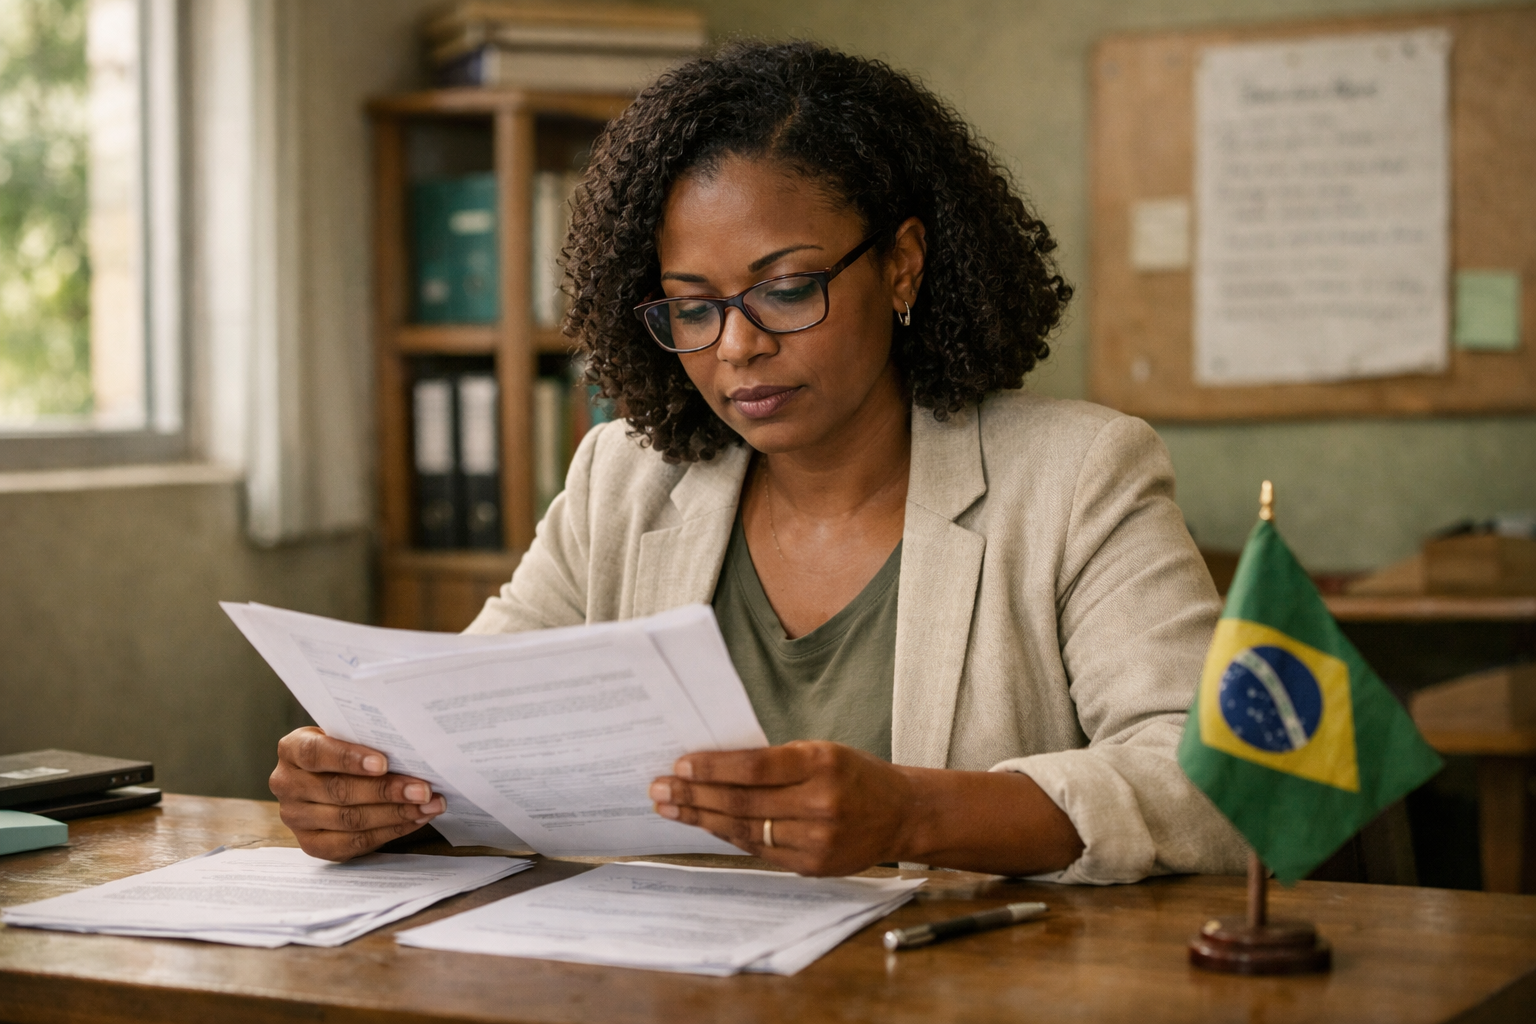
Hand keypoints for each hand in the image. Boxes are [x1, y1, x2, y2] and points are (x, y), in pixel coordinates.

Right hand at [269, 727, 444, 860]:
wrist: (325, 775)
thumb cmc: (344, 749)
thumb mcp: (345, 736)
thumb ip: (365, 740)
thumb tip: (410, 750)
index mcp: (292, 749)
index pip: (316, 753)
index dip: (349, 758)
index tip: (384, 763)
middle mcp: (287, 784)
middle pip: (338, 791)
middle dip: (387, 791)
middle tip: (424, 790)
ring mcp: (295, 818)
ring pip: (349, 820)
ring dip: (395, 814)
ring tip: (429, 806)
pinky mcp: (311, 845)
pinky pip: (353, 843)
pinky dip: (389, 832)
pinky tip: (414, 820)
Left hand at [648, 741, 912, 875]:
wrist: (901, 814)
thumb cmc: (854, 774)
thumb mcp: (822, 751)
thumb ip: (775, 761)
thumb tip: (713, 767)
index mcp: (822, 763)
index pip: (754, 767)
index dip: (713, 768)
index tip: (680, 765)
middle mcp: (820, 803)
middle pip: (743, 802)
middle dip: (694, 796)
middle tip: (659, 790)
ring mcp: (817, 840)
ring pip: (746, 830)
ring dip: (702, 819)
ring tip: (671, 809)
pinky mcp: (813, 865)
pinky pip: (760, 851)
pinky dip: (729, 836)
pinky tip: (706, 825)